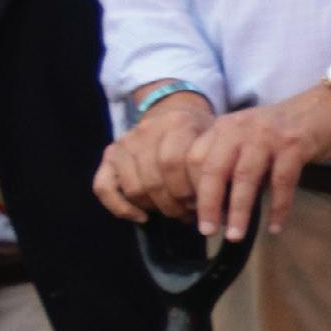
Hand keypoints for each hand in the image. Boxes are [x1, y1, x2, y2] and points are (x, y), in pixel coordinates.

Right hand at [94, 95, 214, 225]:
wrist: (174, 113)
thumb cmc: (200, 137)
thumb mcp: (215, 144)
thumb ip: (217, 169)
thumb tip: (227, 213)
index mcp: (177, 123)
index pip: (174, 163)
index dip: (188, 192)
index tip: (203, 206)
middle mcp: (146, 129)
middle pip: (154, 180)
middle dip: (174, 205)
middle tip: (189, 214)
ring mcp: (125, 141)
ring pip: (133, 187)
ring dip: (154, 207)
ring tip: (173, 212)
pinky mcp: (110, 155)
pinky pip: (103, 186)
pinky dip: (121, 207)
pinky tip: (142, 217)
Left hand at [187, 84, 330, 241]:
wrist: (325, 107)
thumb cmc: (282, 131)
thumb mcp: (248, 140)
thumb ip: (230, 165)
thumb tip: (215, 208)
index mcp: (224, 127)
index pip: (194, 158)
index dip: (190, 187)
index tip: (193, 213)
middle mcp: (240, 128)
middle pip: (215, 168)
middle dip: (209, 204)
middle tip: (207, 231)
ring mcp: (267, 135)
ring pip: (245, 177)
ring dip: (239, 210)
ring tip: (235, 236)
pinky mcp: (294, 145)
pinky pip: (282, 182)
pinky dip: (278, 208)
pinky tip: (275, 228)